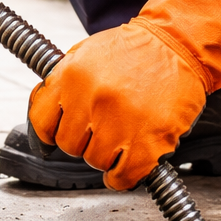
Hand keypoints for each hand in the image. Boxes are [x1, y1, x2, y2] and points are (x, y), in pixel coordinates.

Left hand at [28, 0, 220, 189]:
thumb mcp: (85, 54)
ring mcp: (121, 122)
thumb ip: (61, 83)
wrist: (178, 43)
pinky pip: (124, 176)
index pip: (42, 122)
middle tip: (100, 130)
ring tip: (120, 138)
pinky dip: (122, 177)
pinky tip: (125, 167)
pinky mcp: (150, 141)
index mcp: (72, 77)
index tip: (59, 135)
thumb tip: (45, 114)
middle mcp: (93, 100)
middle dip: (83, 141)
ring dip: (106, 155)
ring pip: (96, 161)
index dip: (51, 131)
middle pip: (69, 145)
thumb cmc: (134, 50)